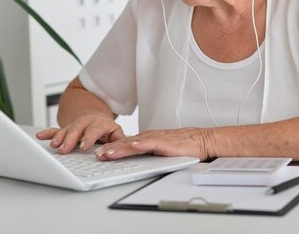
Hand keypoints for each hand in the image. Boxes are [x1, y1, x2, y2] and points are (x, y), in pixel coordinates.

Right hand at [36, 114, 124, 153]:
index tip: (84, 147)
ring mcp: (75, 125)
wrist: (98, 118)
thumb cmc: (107, 130)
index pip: (93, 130)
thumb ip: (116, 142)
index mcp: (99, 123)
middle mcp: (85, 123)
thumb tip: (112, 151)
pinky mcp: (67, 129)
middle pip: (76, 130)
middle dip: (69, 140)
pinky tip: (40, 136)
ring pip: (66, 130)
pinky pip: (56, 130)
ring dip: (59, 138)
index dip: (88, 138)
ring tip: (54, 146)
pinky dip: (48, 133)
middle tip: (64, 150)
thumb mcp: (116, 133)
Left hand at [94, 127, 212, 160]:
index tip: (99, 154)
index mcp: (147, 140)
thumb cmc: (183, 146)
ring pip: (135, 143)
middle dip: (110, 149)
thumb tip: (135, 161)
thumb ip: (148, 154)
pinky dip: (142, 144)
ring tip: (108, 152)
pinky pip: (152, 143)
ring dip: (120, 148)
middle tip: (97, 155)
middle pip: (126, 143)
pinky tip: (133, 146)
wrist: (201, 140)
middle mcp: (149, 138)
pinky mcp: (166, 143)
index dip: (112, 148)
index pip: (126, 144)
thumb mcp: (160, 150)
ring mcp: (157, 139)